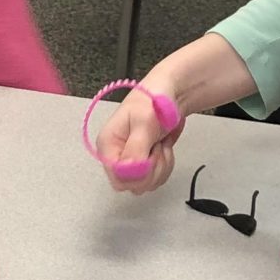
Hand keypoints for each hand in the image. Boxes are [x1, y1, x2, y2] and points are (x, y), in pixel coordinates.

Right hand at [92, 37, 262, 194]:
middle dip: (151, 170)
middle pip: (131, 184)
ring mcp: (130, 161)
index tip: (150, 155)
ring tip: (160, 145)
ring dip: (160, 167)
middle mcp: (115, 156)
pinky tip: (163, 149)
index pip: (117, 178)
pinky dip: (164, 166)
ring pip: (145, 184)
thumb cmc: (153, 101)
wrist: (172, 94)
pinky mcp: (144, 164)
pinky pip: (154, 179)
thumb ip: (135, 150)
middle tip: (157, 148)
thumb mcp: (144, 123)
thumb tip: (128, 173)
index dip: (138, 174)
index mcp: (107, 145)